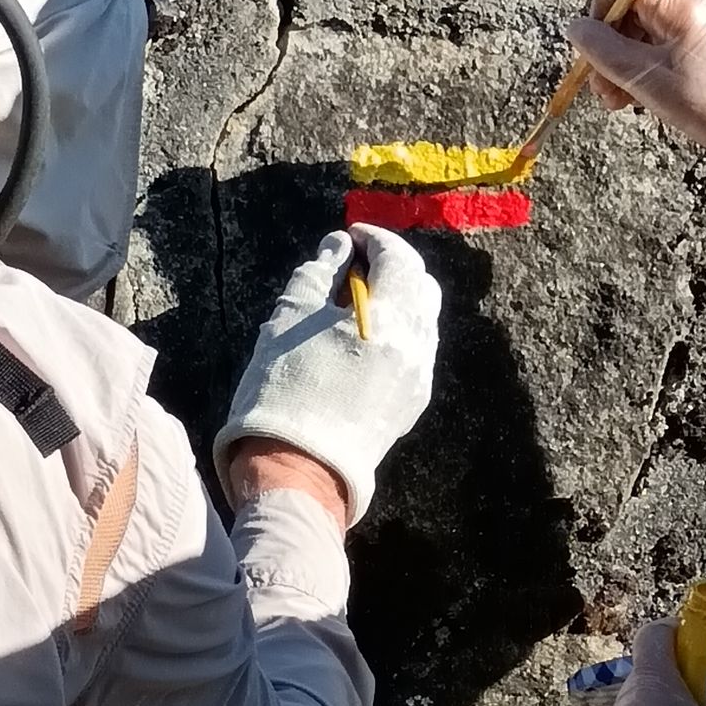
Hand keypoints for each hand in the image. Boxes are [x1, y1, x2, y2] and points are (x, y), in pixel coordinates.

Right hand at [214, 225, 440, 525]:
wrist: (297, 468)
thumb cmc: (283, 387)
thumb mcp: (289, 317)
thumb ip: (318, 272)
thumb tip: (338, 246)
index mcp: (388, 319)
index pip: (397, 259)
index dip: (374, 240)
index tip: (350, 237)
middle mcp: (415, 345)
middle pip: (421, 285)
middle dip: (393, 266)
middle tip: (356, 265)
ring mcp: (418, 377)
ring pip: (423, 320)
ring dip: (398, 300)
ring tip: (357, 304)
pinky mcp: (413, 403)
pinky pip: (417, 352)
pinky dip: (399, 332)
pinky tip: (366, 340)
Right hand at [567, 0, 705, 176]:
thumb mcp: (647, 82)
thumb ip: (605, 52)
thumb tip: (575, 28)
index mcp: (681, 4)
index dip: (599, 7)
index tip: (596, 46)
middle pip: (635, 7)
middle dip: (612, 47)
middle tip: (604, 90)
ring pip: (650, 27)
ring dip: (629, 60)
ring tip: (622, 100)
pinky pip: (671, 37)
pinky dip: (653, 61)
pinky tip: (648, 92)